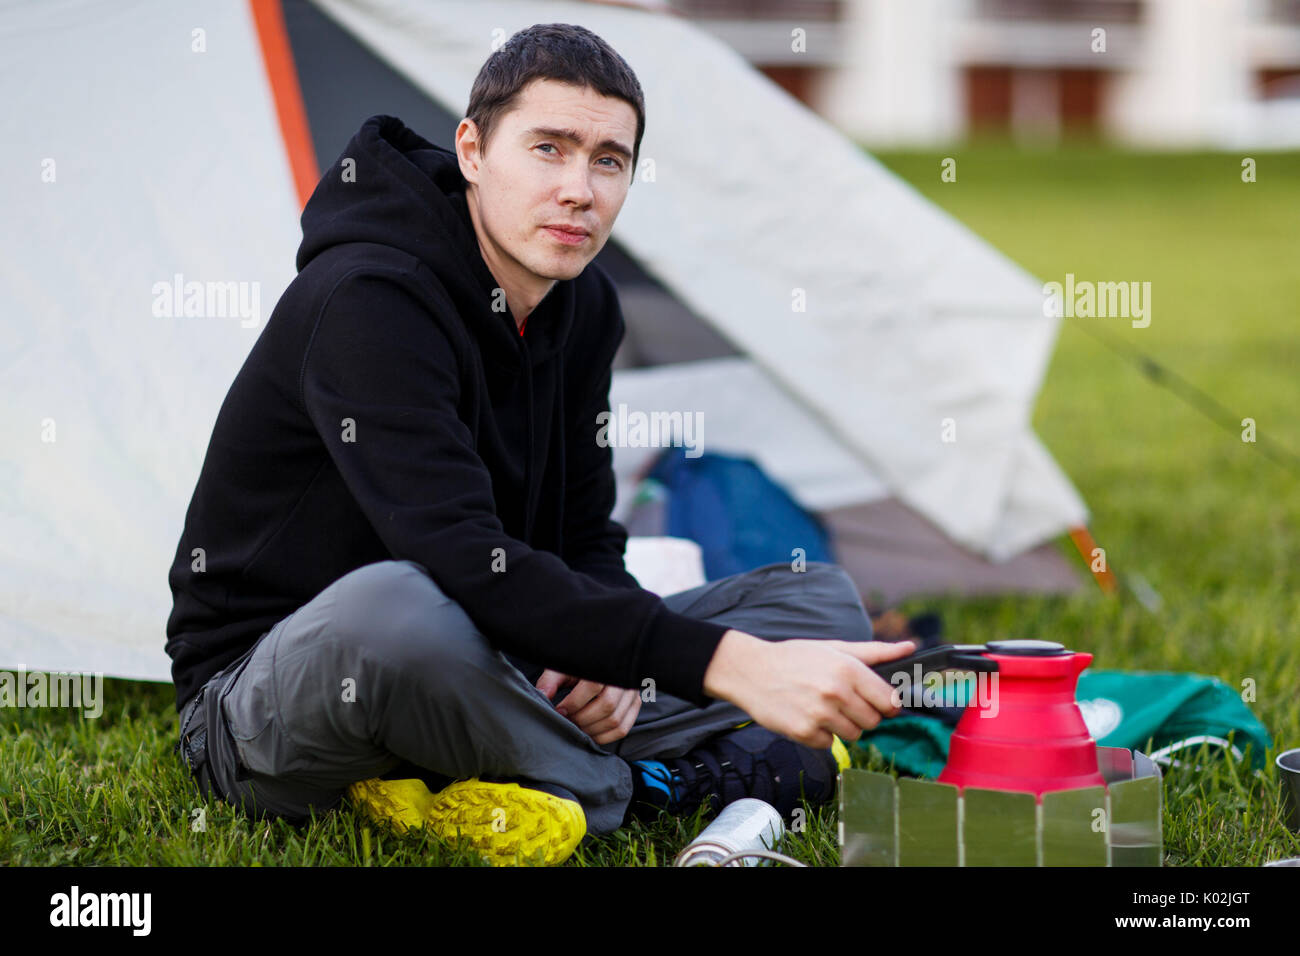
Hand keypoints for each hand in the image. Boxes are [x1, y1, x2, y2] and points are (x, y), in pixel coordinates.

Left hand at [536, 669, 640, 744]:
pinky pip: (623, 729)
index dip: (574, 703)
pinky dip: (604, 737)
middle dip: (582, 719)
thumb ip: (551, 680)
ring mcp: (632, 693)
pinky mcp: (635, 705)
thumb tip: (541, 695)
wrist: (601, 660)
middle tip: (567, 722)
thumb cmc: (579, 665)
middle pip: (607, 706)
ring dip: (592, 730)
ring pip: (615, 720)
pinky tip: (589, 734)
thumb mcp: (564, 667)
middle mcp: (624, 678)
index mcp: (605, 664)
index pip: (593, 686)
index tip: (559, 710)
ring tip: (576, 728)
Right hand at [701, 630, 914, 748]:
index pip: (889, 700)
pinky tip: (807, 716)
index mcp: (847, 669)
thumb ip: (875, 652)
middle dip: (863, 714)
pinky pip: (829, 744)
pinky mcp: (804, 733)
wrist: (751, 671)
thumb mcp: (834, 648)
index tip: (878, 702)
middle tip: (842, 702)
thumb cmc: (795, 658)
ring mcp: (820, 715)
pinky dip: (821, 734)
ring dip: (843, 726)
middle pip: (874, 721)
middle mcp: (836, 692)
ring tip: (823, 708)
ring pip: (854, 735)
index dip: (887, 704)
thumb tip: (909, 648)